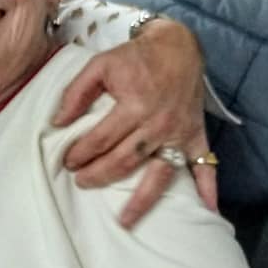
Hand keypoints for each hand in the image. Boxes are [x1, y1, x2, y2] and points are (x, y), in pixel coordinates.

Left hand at [56, 18, 215, 226]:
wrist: (177, 46)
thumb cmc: (135, 57)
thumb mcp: (99, 64)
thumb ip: (76, 92)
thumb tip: (58, 121)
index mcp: (134, 106)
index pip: (102, 139)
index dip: (81, 152)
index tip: (68, 161)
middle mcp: (157, 124)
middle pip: (125, 160)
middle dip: (100, 175)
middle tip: (81, 183)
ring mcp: (179, 133)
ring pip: (159, 174)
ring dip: (142, 200)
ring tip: (125, 221)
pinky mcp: (196, 135)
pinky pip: (205, 165)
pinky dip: (208, 189)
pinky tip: (207, 212)